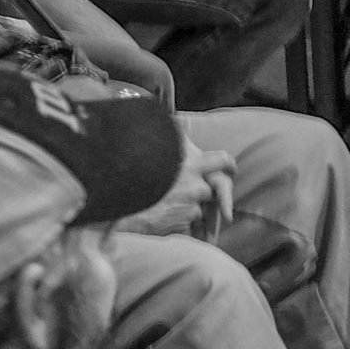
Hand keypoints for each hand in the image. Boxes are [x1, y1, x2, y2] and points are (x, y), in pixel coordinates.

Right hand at [116, 144, 235, 238]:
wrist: (119, 208)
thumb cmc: (132, 176)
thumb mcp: (154, 153)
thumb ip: (171, 141)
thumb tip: (173, 121)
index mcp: (190, 165)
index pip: (222, 160)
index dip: (228, 164)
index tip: (230, 168)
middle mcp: (194, 187)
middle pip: (211, 189)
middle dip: (201, 192)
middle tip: (185, 193)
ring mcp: (190, 209)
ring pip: (197, 210)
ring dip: (185, 210)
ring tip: (162, 207)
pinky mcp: (183, 227)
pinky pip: (187, 228)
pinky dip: (177, 225)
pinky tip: (159, 220)